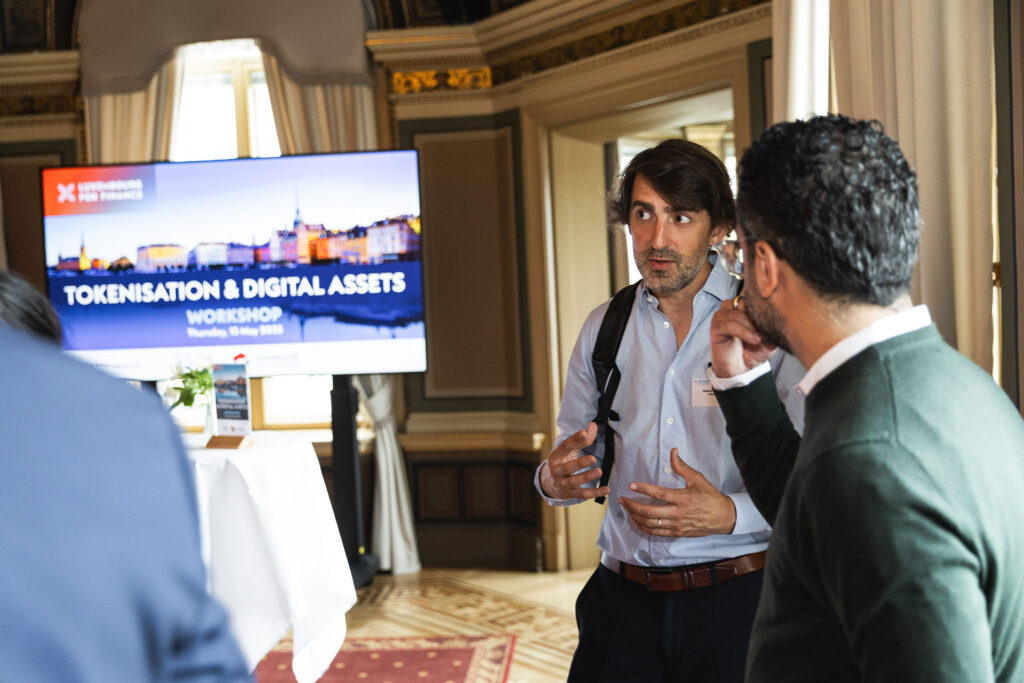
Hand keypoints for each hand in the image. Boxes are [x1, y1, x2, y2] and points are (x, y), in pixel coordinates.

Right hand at [539, 423, 608, 499]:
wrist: (550, 483)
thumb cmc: (563, 461)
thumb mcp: (569, 450)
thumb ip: (582, 438)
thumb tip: (593, 426)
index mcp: (557, 456)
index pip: (566, 446)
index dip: (575, 439)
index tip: (584, 433)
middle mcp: (558, 470)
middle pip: (568, 467)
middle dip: (580, 463)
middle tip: (593, 459)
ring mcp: (563, 483)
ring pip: (575, 481)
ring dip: (587, 477)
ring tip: (599, 471)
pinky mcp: (570, 493)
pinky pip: (583, 494)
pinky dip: (595, 492)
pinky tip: (607, 489)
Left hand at [619, 449, 735, 535]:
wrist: (723, 517)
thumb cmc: (710, 497)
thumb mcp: (697, 479)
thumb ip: (682, 467)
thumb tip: (673, 452)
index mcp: (682, 498)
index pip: (658, 493)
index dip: (643, 489)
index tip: (631, 485)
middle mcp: (677, 513)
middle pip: (649, 512)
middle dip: (632, 506)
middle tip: (622, 500)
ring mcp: (676, 525)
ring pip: (650, 524)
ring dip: (635, 517)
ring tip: (627, 509)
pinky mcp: (677, 533)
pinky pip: (656, 533)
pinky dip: (644, 528)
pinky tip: (637, 522)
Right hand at [709, 296, 776, 377]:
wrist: (742, 370)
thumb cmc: (754, 351)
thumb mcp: (771, 338)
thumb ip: (772, 325)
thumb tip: (777, 315)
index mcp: (746, 306)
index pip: (752, 293)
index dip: (761, 299)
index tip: (773, 311)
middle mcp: (733, 307)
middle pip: (745, 300)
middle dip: (756, 315)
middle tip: (765, 328)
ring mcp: (723, 315)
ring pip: (737, 312)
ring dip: (750, 325)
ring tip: (759, 338)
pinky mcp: (716, 326)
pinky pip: (729, 324)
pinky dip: (743, 331)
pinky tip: (754, 339)